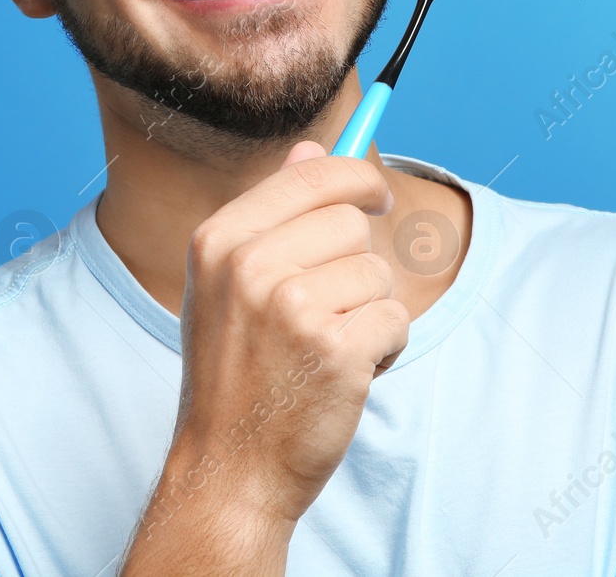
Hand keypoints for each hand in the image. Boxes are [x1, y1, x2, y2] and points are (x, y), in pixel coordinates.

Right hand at [170, 141, 408, 527]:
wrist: (227, 467)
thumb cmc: (233, 372)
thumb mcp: (227, 284)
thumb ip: (272, 213)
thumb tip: (316, 147)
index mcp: (219, 239)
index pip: (313, 174)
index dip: (357, 178)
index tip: (375, 196)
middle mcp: (250, 266)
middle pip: (352, 222)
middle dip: (356, 265)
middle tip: (325, 312)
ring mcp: (293, 309)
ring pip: (378, 274)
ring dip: (369, 313)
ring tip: (325, 349)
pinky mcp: (336, 352)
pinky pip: (395, 321)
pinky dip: (384, 350)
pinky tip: (345, 375)